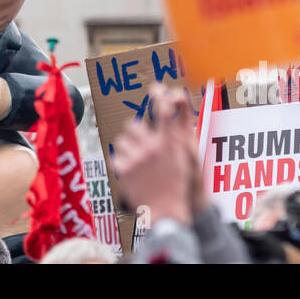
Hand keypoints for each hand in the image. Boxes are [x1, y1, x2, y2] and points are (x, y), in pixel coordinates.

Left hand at [112, 84, 197, 226]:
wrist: (166, 210)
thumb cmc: (177, 184)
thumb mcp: (183, 158)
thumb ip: (177, 137)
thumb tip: (172, 120)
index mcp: (169, 144)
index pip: (163, 113)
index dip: (159, 97)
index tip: (156, 88)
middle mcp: (152, 148)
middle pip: (132, 126)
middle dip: (133, 133)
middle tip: (139, 143)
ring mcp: (136, 158)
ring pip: (121, 141)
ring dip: (127, 149)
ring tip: (137, 162)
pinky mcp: (124, 169)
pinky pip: (116, 156)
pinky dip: (122, 163)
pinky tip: (132, 173)